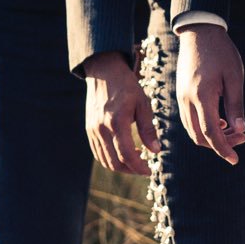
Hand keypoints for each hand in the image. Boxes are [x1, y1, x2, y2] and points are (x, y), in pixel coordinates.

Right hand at [81, 52, 159, 174]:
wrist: (104, 72)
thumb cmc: (127, 86)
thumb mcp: (143, 104)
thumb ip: (148, 129)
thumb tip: (156, 151)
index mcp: (117, 121)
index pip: (127, 155)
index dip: (139, 167)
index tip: (149, 170)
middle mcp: (102, 128)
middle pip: (115, 162)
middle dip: (130, 170)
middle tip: (143, 168)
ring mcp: (93, 130)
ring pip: (105, 160)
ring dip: (120, 166)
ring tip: (135, 160)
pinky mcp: (89, 130)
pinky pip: (98, 153)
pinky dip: (110, 159)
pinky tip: (122, 153)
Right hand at [175, 24, 244, 164]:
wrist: (199, 32)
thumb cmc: (220, 52)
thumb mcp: (234, 77)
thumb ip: (236, 105)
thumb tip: (240, 129)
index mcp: (201, 96)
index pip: (210, 133)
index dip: (223, 149)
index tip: (235, 160)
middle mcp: (187, 100)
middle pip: (199, 136)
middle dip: (219, 144)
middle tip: (241, 139)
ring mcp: (181, 98)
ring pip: (192, 130)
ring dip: (211, 137)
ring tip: (232, 130)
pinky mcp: (180, 94)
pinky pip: (189, 120)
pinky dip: (203, 127)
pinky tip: (219, 121)